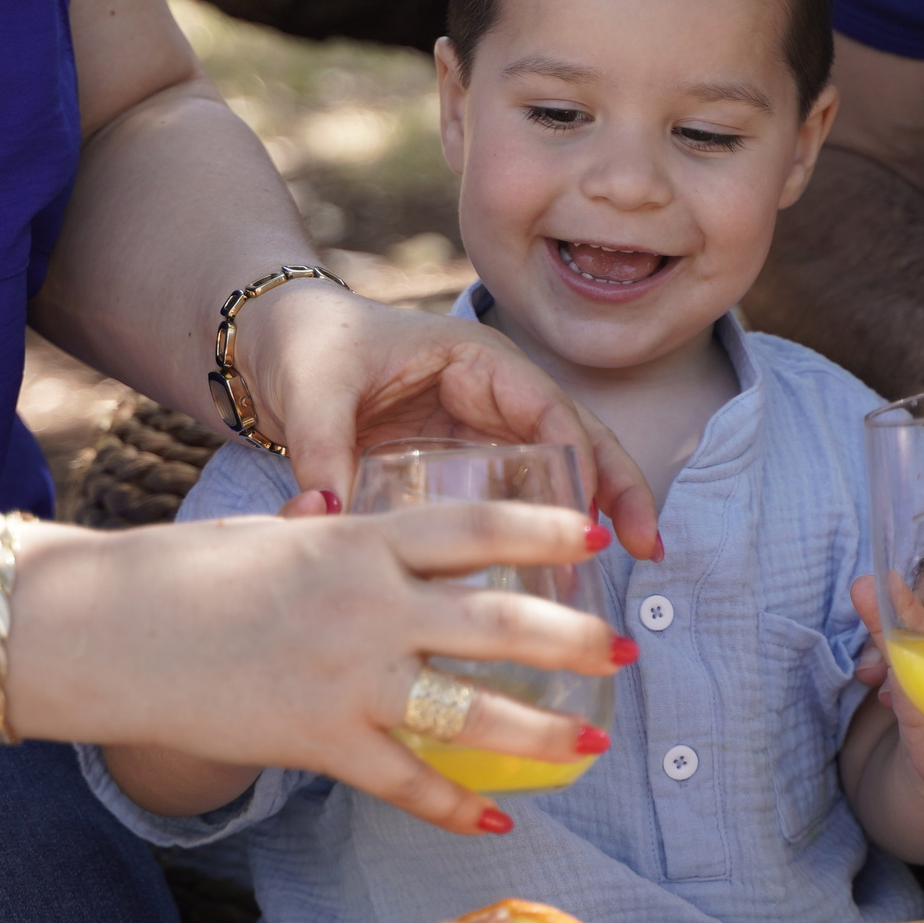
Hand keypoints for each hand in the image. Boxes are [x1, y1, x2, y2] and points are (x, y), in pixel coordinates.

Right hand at [44, 500, 624, 834]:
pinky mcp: (320, 741)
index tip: (597, 534)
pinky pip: (406, 781)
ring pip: (471, 708)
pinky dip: (456, 803)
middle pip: (497, 619)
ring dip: (542, 728)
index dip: (543, 530)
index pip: (474, 527)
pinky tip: (496, 818)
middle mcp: (365, 606)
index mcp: (356, 541)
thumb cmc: (181, 575)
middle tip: (623, 651)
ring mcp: (346, 678)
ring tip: (594, 739)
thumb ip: (326, 533)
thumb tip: (344, 511)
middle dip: (572, 637)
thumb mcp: (267, 533)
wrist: (103, 634)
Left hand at [240, 280, 660, 557]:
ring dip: (593, 511)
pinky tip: (556, 578)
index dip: (581, 462)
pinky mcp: (462, 459)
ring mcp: (483, 426)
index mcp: (475, 358)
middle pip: (577, 436)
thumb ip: (318, 454)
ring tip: (629, 569)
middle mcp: (493, 390)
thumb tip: (323, 519)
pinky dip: (543, 526)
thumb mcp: (312, 393)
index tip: (590, 521)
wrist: (272, 343)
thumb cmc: (304, 346)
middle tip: (651, 548)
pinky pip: (517, 492)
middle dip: (619, 487)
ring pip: (558, 468)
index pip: (549, 409)